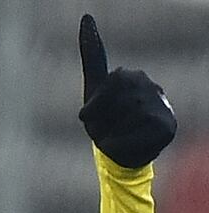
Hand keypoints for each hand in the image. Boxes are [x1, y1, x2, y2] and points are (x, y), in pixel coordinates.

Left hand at [78, 13, 175, 167]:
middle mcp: (146, 86)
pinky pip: (129, 139)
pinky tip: (125, 146)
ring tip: (116, 139)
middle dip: (100, 124)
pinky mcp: (166, 126)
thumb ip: (92, 57)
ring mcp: (158, 104)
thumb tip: (86, 16)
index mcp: (127, 77)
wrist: (123, 156)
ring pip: (121, 122)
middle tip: (105, 131)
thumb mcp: (93, 92)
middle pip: (112, 106)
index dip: (93, 108)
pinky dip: (119, 147)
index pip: (107, 86)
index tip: (87, 117)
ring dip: (109, 137)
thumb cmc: (105, 123)